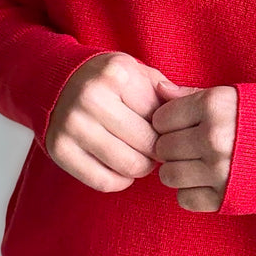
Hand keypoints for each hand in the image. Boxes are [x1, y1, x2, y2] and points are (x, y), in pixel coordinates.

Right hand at [44, 51, 196, 192]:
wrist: (57, 81)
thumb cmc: (108, 80)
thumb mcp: (138, 73)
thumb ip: (170, 93)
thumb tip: (198, 113)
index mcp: (117, 74)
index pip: (161, 119)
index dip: (168, 130)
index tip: (164, 130)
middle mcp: (91, 97)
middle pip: (147, 145)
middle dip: (157, 152)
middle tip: (154, 148)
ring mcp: (72, 124)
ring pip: (127, 166)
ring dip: (140, 168)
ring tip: (139, 156)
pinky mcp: (59, 148)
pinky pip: (104, 182)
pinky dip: (119, 181)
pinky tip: (120, 168)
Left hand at [151, 81, 238, 212]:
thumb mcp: (239, 96)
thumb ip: (195, 95)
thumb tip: (159, 89)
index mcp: (215, 107)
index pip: (161, 118)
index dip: (170, 121)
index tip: (184, 124)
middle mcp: (213, 139)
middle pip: (162, 147)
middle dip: (173, 146)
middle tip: (192, 145)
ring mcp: (218, 171)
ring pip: (168, 175)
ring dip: (179, 170)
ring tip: (199, 163)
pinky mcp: (225, 199)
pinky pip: (184, 199)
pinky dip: (192, 192)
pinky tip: (208, 181)